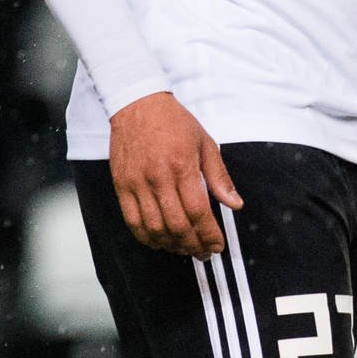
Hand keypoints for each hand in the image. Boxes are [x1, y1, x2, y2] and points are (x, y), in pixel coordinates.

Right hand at [108, 92, 242, 257]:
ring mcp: (137, 183)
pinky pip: (132, 222)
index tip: (217, 244)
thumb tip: (235, 203)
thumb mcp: (205, 143)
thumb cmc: (174, 122)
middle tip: (204, 252)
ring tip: (184, 248)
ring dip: (171, 245)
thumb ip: (220, 176)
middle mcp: (158, 177)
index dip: (209, 234)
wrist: (138, 105)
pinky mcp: (121, 186)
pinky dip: (147, 237)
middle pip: (177, 225)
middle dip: (193, 244)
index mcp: (182, 166)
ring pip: (154, 228)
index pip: (198, 211)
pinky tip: (160, 241)